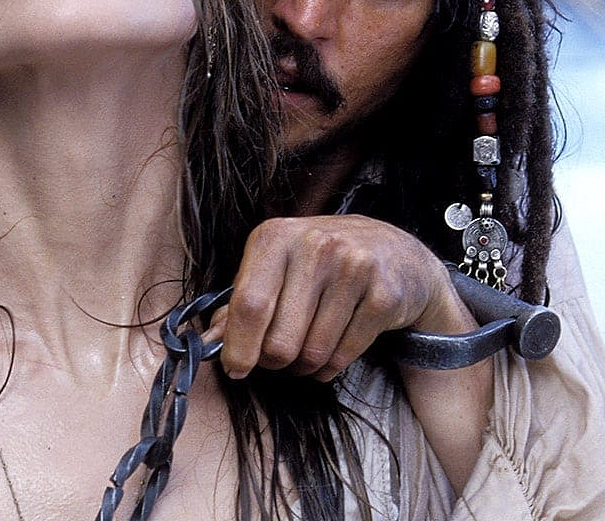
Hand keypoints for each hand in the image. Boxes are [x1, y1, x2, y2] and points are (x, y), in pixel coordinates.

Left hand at [210, 214, 462, 380]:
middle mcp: (315, 245)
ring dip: (305, 366)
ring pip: (312, 353)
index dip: (238, 347)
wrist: (396, 253)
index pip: (249, 305)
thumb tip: (208, 342)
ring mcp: (353, 268)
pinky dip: (331, 367)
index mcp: (276, 236)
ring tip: (308, 350)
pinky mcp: (383, 295)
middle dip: (275, 361)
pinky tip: (332, 352)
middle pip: (279, 340)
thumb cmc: (322, 262)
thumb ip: (240, 301)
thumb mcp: (275, 267)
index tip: (236, 369)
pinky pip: (343, 356)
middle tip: (280, 356)